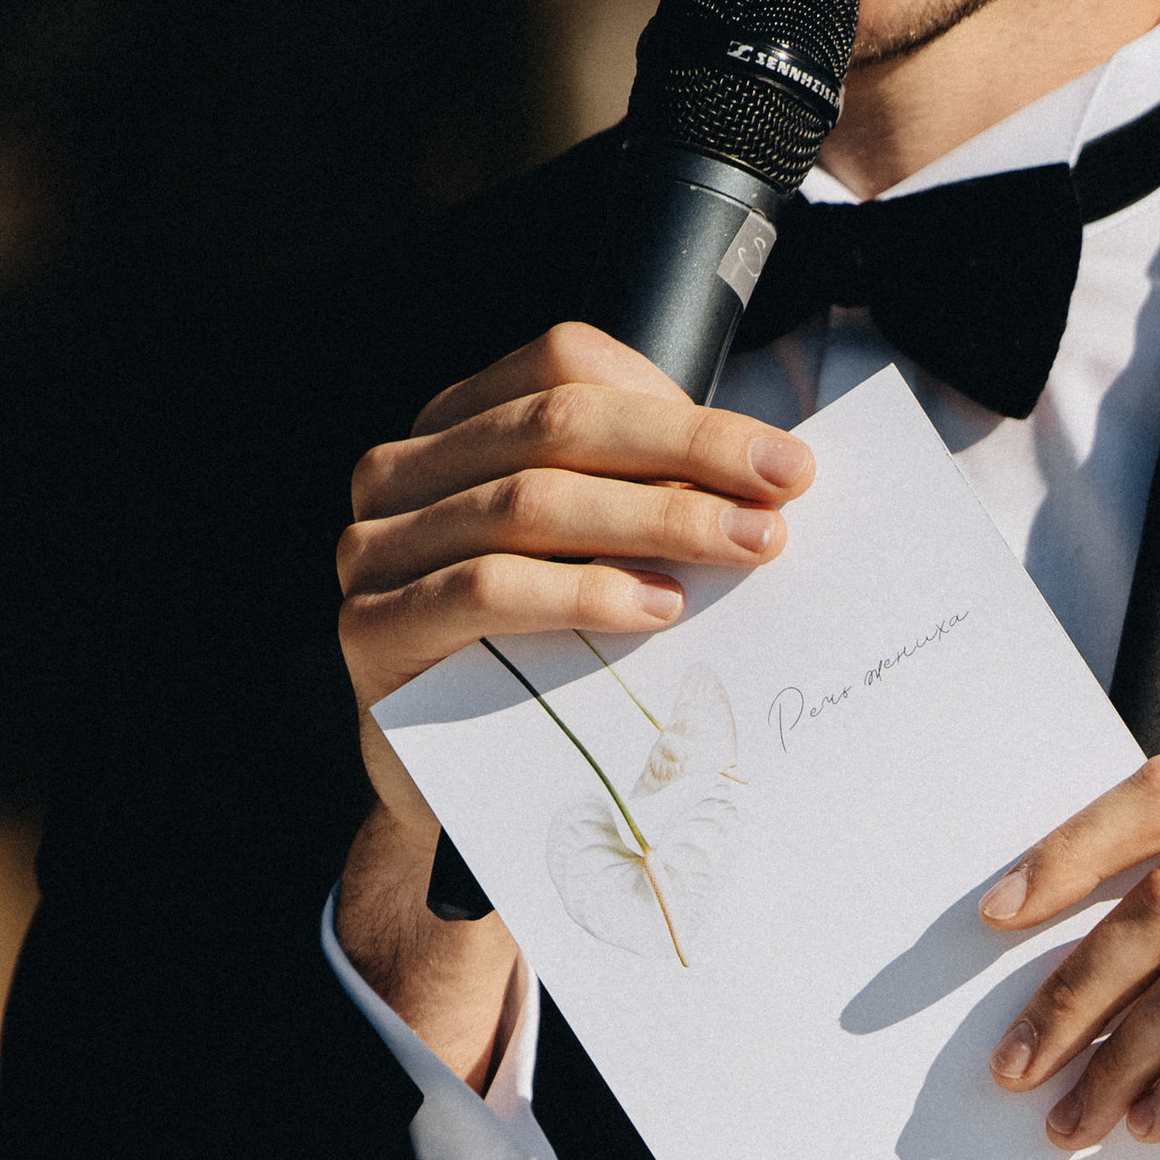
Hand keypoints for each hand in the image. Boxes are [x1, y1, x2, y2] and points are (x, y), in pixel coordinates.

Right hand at [330, 325, 813, 1084]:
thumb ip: (648, 501)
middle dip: (686, 459)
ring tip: (743, 550)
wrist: (454, 789)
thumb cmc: (542, 661)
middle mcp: (401, 472)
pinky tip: (655, 608)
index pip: (567, 370)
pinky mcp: (373, 628)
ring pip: (526, 501)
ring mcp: (375, 547)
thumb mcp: (598, 562)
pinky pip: (486, 589)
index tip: (786, 464)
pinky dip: (580, 592)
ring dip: (652, 522)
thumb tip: (775, 477)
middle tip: (783, 501)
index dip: (680, 409)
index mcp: (456, 425)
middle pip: (556, 425)